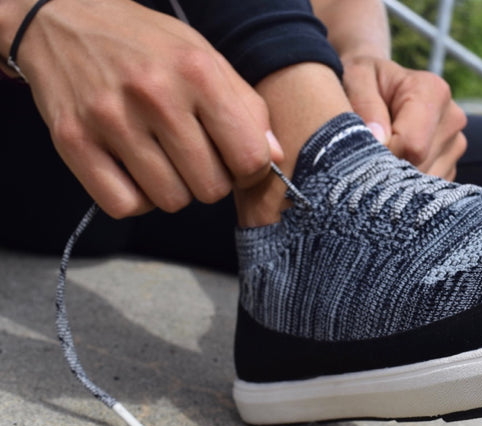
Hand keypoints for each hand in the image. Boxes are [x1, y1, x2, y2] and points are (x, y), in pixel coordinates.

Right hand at [12, 0, 282, 217]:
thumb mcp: (206, 58)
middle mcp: (155, 95)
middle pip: (211, 188)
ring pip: (170, 201)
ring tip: (163, 159)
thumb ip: (247, 107)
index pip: (249, 157)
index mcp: (198, 72)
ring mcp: (110, 119)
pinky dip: (135, 199)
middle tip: (195, 158)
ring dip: (174, 189)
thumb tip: (274, 156)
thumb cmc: (148, 45)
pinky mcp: (72, 141)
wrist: (62, 20)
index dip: (250, 169)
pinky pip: (124, 205)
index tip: (237, 160)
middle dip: (211, 180)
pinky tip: (134, 172)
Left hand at [342, 56, 466, 180]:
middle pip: (419, 166)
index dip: (383, 154)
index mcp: (433, 92)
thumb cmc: (367, 81)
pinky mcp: (452, 164)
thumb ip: (365, 103)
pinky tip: (394, 163)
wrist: (382, 86)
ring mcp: (456, 144)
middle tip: (367, 151)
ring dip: (397, 177)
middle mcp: (453, 118)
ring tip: (382, 153)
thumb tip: (379, 138)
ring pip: (424, 182)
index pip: (413, 145)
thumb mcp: (356, 78)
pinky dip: (406, 184)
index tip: (363, 147)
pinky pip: (428, 190)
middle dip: (389, 167)